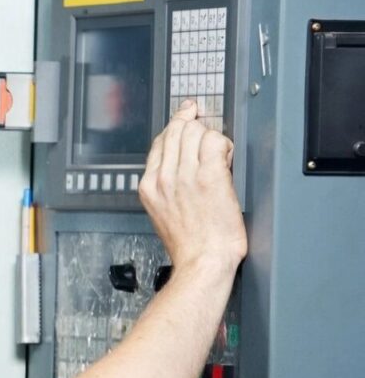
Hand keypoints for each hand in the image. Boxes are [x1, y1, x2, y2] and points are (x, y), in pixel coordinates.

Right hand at [139, 99, 246, 272]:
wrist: (203, 262)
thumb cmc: (190, 246)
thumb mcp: (163, 215)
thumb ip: (166, 188)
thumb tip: (179, 168)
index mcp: (150, 187)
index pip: (161, 142)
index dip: (177, 125)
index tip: (187, 115)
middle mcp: (164, 177)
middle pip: (177, 130)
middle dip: (196, 126)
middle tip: (209, 130)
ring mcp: (186, 175)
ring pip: (196, 131)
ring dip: (212, 138)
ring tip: (221, 156)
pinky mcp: (210, 176)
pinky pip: (216, 141)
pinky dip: (225, 145)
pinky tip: (227, 159)